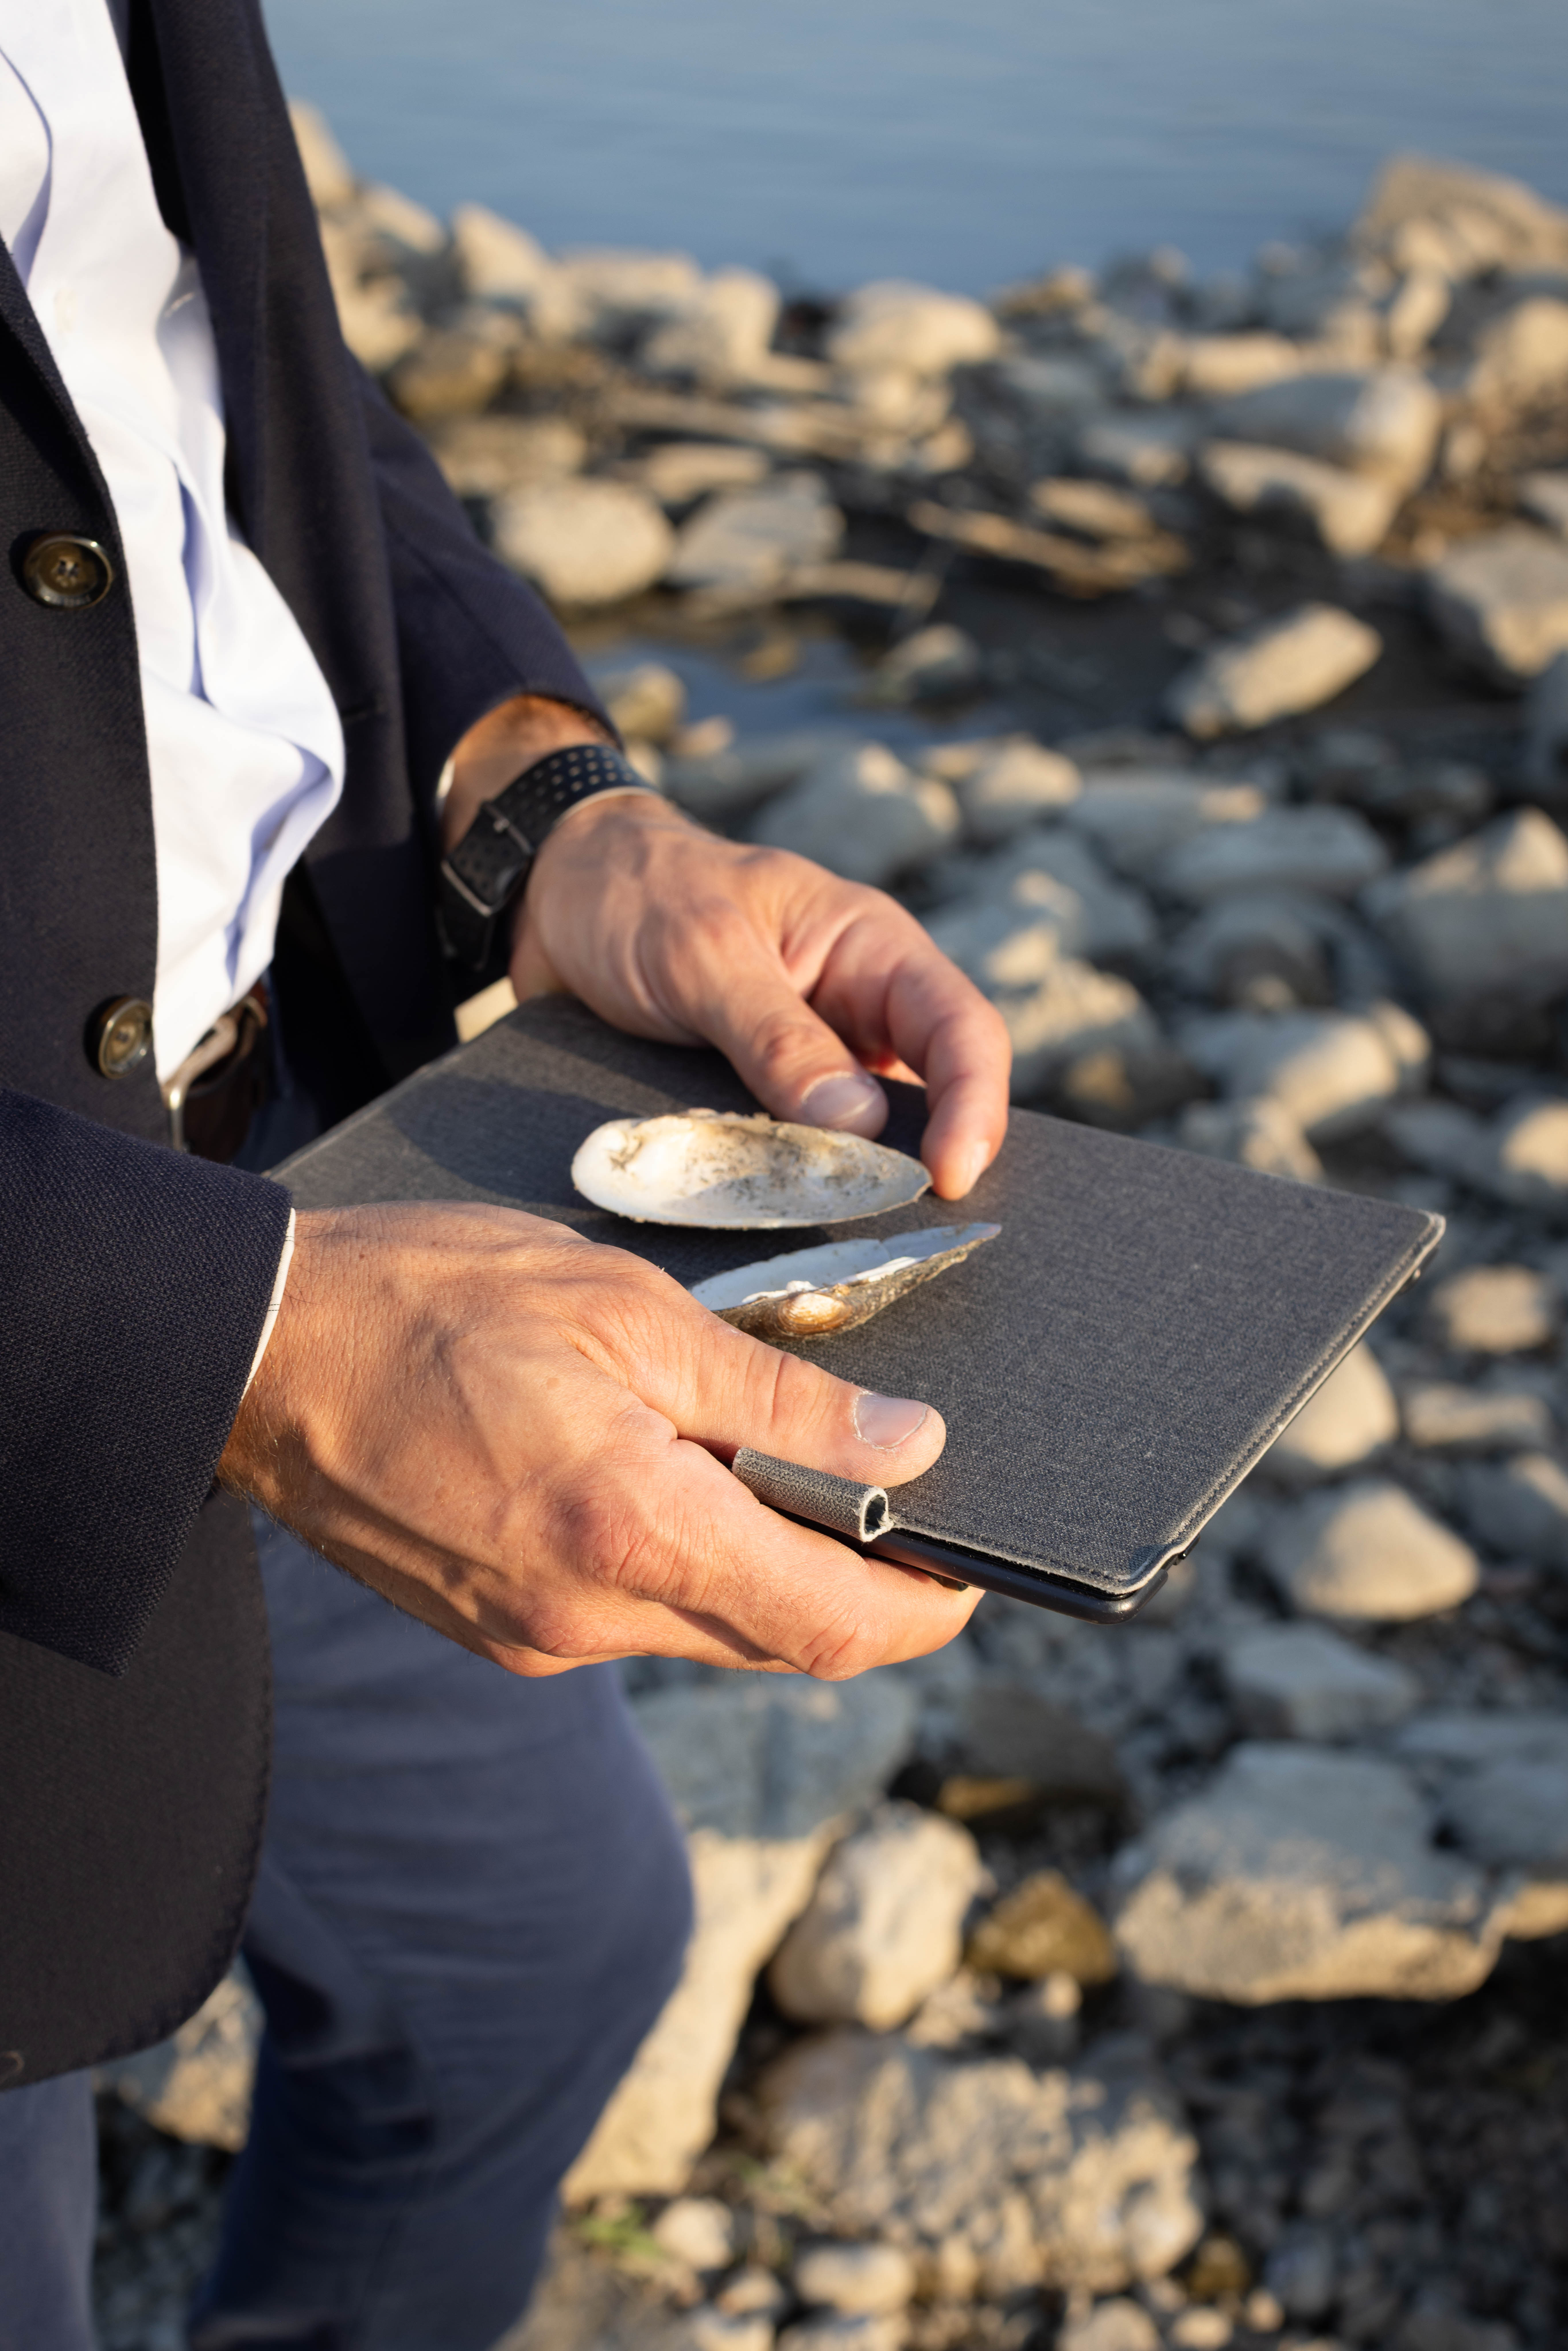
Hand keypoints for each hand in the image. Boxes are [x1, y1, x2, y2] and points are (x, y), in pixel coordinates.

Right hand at [220, 1202, 978, 1676]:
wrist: (259, 1353)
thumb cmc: (434, 1299)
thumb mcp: (628, 1312)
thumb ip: (779, 1397)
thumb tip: (907, 1451)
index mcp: (635, 1532)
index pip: (837, 1626)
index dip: (927, 1607)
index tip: (972, 1568)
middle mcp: (588, 1617)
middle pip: (781, 1638)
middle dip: (855, 1584)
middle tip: (894, 1500)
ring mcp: (535, 1637)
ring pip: (709, 1629)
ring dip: (765, 1567)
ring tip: (775, 1466)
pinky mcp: (498, 1629)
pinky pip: (634, 1617)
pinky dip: (684, 1563)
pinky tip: (673, 1479)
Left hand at [509, 794, 1011, 1199]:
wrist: (557, 899)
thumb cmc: (637, 895)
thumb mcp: (701, 953)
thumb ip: (776, 1035)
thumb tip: (856, 1123)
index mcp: (870, 947)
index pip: (961, 1029)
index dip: (973, 1107)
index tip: (950, 1179)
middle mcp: (857, 1006)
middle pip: (934, 1090)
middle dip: (936, 1159)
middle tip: (918, 1230)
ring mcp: (816, 1057)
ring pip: (872, 1134)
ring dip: (866, 1185)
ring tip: (859, 1243)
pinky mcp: (766, 1097)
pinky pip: (803, 1151)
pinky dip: (801, 1188)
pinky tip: (793, 1230)